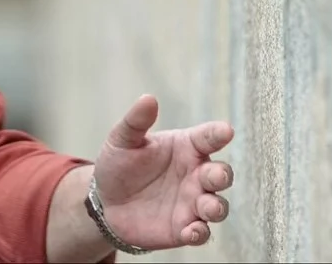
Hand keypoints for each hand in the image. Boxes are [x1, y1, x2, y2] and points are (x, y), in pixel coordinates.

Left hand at [92, 94, 234, 249]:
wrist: (105, 202)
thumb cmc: (120, 165)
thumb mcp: (123, 140)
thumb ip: (136, 121)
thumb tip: (148, 99)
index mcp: (186, 147)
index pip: (208, 137)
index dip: (218, 134)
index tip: (226, 131)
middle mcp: (195, 174)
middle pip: (220, 174)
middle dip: (222, 175)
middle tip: (214, 176)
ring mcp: (192, 202)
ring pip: (217, 205)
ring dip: (216, 207)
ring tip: (208, 207)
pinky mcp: (184, 227)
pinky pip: (200, 232)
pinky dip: (200, 232)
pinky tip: (192, 231)